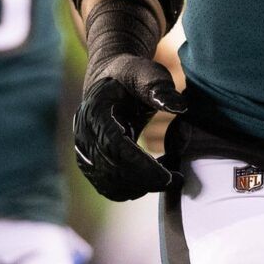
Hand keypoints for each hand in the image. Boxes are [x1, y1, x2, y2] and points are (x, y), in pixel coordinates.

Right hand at [74, 53, 185, 201]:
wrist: (110, 77)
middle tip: (176, 179)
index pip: (115, 147)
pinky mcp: (90, 163)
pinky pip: (108, 186)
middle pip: (111, 170)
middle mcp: (84, 134)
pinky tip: (153, 178)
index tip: (167, 176)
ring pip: (109, 184)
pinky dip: (132, 190)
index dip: (140, 165)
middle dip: (145, 180)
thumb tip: (179, 107)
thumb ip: (161, 89)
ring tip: (169, 176)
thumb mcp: (147, 73)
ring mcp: (84, 151)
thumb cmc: (132, 75)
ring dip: (140, 187)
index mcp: (96, 111)